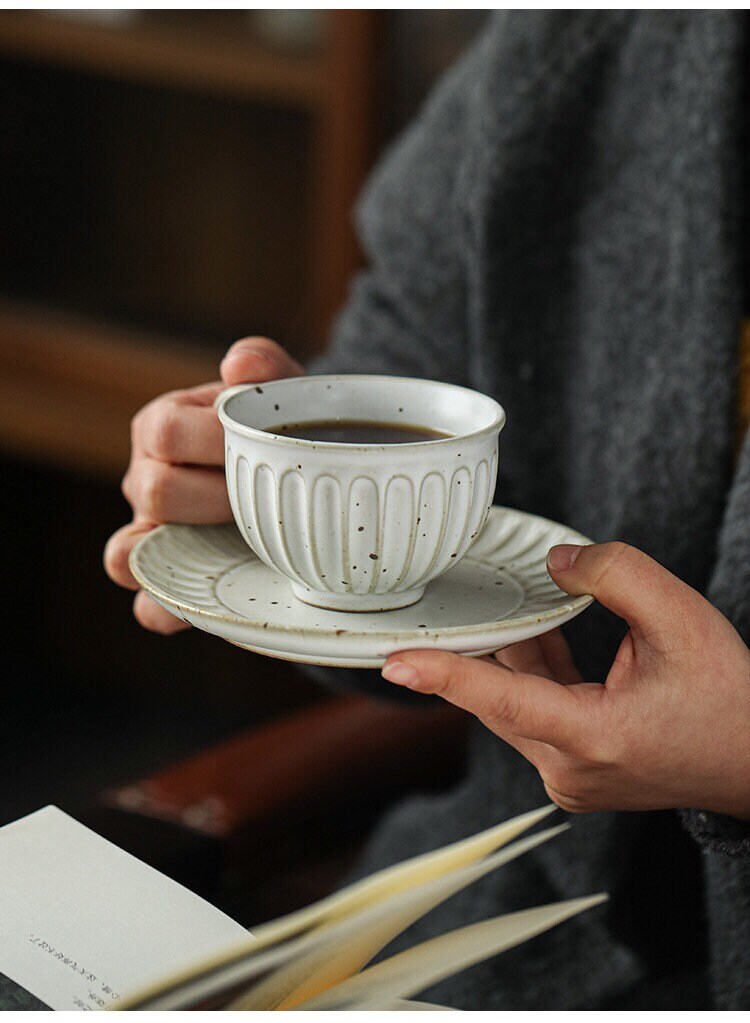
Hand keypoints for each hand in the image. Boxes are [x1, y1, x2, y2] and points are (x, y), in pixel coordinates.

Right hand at [104, 337, 302, 632]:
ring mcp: (152, 535)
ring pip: (130, 554)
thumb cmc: (280, 431)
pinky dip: (167, 609)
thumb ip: (266, 368)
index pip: (166, 432)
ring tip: (238, 544)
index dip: (215, 441)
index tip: (263, 445)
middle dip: (217, 495)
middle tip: (265, 497)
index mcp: (162, 427)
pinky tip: (199, 607)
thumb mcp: (281, 393)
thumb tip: (239, 363)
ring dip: (183, 550)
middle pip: (153, 491)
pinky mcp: (171, 582)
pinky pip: (149, 606)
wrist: (302, 476)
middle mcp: (146, 480)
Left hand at [381, 542, 749, 819]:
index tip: (396, 662)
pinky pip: (535, 714)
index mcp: (593, 738)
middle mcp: (570, 767)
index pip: (503, 699)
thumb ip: (616, 575)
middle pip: (500, 696)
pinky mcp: (575, 770)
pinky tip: (534, 634)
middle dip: (477, 646)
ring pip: (515, 704)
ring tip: (501, 610)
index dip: (447, 674)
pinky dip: (533, 675)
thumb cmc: (730, 699)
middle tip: (444, 607)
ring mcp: (570, 775)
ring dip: (509, 656)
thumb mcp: (681, 618)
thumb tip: (556, 564)